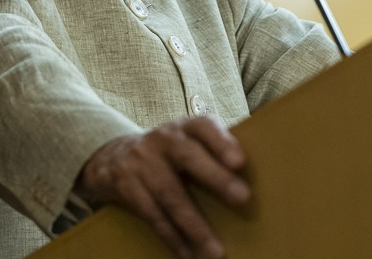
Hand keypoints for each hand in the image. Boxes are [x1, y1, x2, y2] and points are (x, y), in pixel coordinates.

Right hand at [74, 116, 248, 258]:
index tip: (240, 161)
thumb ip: (212, 153)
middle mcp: (162, 140)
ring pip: (170, 194)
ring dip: (194, 225)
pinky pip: (152, 215)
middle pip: (189, 157)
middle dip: (216, 177)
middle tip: (243, 198)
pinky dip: (171, 236)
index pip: (204, 127)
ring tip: (216, 251)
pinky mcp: (126, 186)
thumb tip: (259, 180)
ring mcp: (141, 162)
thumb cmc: (167, 154)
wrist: (112, 157)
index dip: (221, 141)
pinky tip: (187, 254)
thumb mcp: (186, 142)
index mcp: (183, 128)